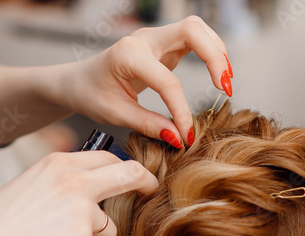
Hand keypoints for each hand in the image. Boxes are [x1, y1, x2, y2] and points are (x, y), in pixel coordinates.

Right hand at [0, 150, 157, 235]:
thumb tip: (87, 204)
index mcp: (56, 163)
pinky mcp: (81, 235)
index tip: (138, 177)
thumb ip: (59, 190)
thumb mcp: (28, 191)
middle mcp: (72, 178)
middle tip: (151, 193)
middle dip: (145, 184)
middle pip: (128, 174)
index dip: (124, 168)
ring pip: (107, 228)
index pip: (104, 157)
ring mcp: (80, 205)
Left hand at [60, 16, 232, 147]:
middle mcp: (144, 40)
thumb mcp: (116, 114)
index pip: (167, 81)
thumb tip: (179, 138)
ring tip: (225, 82)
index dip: (181, 110)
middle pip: (191, 30)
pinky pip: (194, 39)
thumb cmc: (92, 95)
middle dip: (214, 56)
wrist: (79, 80)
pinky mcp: (164, 45)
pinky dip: (210, 53)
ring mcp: (155, 39)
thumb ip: (149, 125)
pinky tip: (218, 74)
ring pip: (197, 29)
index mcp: (128, 55)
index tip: (187, 135)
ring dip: (216, 51)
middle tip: (225, 88)